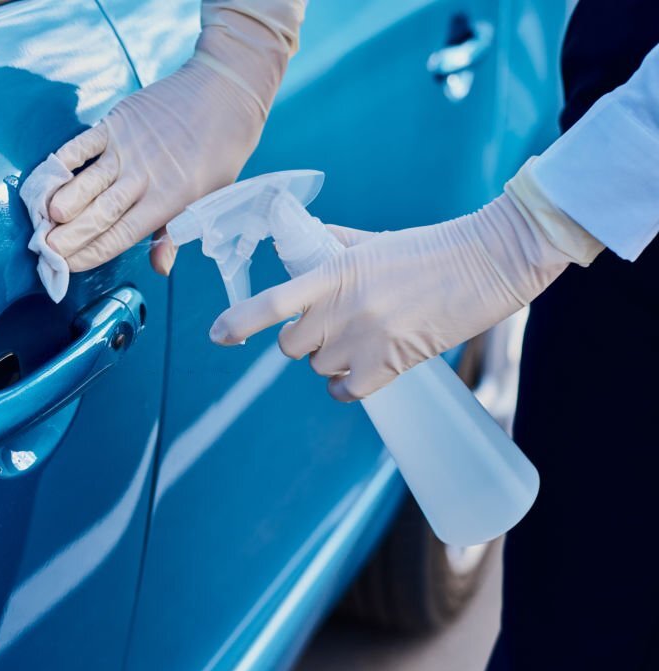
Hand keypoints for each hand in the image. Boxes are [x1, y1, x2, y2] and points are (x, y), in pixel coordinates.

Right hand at [39, 3, 305, 274]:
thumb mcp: (207, 198)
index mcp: (169, 201)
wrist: (225, 92)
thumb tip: (161, 268)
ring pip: (87, 181)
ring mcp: (128, 148)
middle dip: (69, 236)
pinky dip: (62, 161)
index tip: (67, 266)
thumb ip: (175, 232)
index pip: (121, 235)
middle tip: (44, 251)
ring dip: (62, 202)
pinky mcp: (118, 121)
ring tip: (42, 221)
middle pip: (99, 213)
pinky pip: (83, 144)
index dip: (91, 253)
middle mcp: (145, 177)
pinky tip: (46, 179)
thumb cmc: (219, 151)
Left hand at [208, 192, 585, 401]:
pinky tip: (363, 370)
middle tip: (329, 327)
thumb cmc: (433, 248)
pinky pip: (345, 392)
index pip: (272, 303)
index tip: (217, 335)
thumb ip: (333, 247)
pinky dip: (347, 386)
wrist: (490, 260)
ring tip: (360, 340)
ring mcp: (366, 340)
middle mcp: (343, 309)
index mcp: (335, 273)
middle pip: (290, 347)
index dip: (238, 322)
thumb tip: (305, 244)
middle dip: (302, 340)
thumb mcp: (374, 241)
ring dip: (329, 360)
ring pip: (318, 368)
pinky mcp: (392, 365)